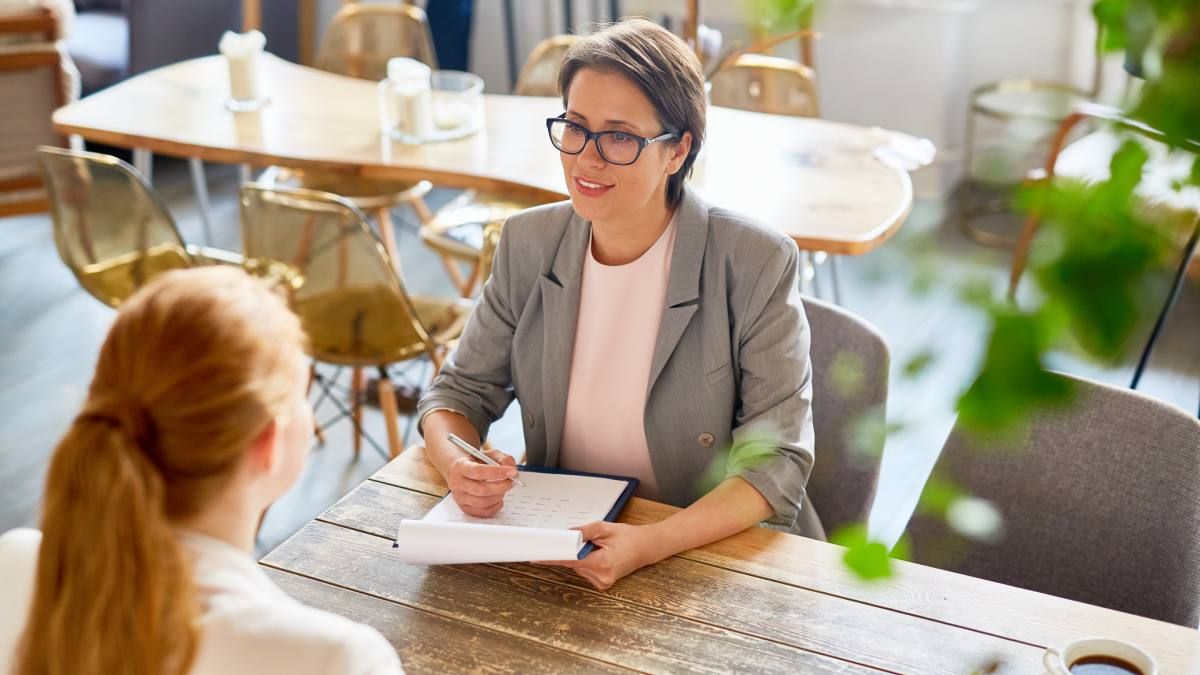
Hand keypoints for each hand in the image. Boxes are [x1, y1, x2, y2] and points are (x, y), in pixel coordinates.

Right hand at [445, 447, 516, 517]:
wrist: (463, 472)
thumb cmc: (478, 463)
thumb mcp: (490, 455)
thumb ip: (504, 459)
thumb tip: (513, 472)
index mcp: (460, 466)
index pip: (478, 471)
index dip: (497, 472)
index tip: (511, 472)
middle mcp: (457, 482)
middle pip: (481, 489)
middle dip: (501, 486)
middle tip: (512, 481)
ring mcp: (459, 497)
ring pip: (483, 502)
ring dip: (499, 496)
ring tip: (503, 489)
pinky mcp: (465, 508)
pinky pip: (483, 512)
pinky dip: (495, 506)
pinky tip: (498, 498)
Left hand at [540, 522, 664, 589]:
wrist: (646, 547)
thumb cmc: (628, 537)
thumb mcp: (604, 528)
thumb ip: (583, 532)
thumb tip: (564, 534)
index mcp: (602, 563)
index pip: (570, 561)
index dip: (552, 557)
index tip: (536, 556)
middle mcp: (601, 577)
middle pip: (573, 564)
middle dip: (572, 551)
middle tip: (585, 541)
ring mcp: (602, 582)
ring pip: (578, 568)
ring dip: (581, 557)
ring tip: (599, 548)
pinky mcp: (602, 584)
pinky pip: (585, 571)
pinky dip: (586, 562)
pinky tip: (600, 555)